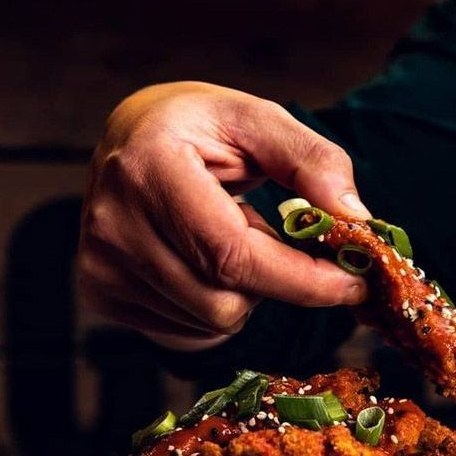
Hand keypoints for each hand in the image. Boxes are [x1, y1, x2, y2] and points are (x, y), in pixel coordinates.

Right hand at [78, 81, 371, 350]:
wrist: (131, 138)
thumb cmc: (201, 129)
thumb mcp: (259, 121)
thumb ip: (313, 161)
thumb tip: (356, 220)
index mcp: (150, 168)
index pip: (233, 254)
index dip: (301, 279)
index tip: (353, 284)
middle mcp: (113, 223)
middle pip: (224, 303)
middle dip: (272, 281)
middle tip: (269, 234)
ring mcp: (100, 265)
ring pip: (209, 324)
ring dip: (242, 294)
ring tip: (225, 238)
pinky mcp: (100, 293)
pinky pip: (187, 333)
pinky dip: (214, 307)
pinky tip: (201, 262)